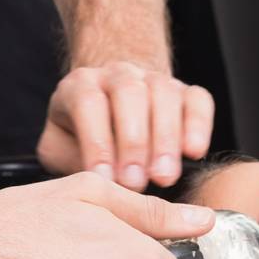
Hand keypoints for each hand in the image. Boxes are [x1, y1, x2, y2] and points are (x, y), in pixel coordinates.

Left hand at [35, 62, 213, 189]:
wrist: (110, 108)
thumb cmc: (80, 136)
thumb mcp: (60, 147)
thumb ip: (70, 160)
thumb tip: (96, 185)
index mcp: (81, 84)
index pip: (88, 103)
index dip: (98, 142)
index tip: (106, 180)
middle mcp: (117, 74)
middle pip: (129, 93)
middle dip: (134, 141)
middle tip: (137, 182)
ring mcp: (153, 78)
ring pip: (164, 94)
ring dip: (165, 138)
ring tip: (163, 177)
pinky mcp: (185, 91)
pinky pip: (197, 100)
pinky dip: (198, 124)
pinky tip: (194, 153)